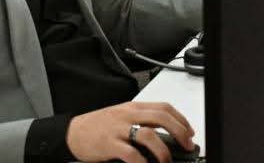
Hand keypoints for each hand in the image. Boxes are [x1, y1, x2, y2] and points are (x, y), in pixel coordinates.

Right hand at [66, 101, 196, 162]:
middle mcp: (128, 115)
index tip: (190, 131)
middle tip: (187, 145)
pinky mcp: (110, 144)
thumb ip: (141, 122)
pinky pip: (131, 154)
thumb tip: (166, 136)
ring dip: (163, 151)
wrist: (73, 133)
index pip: (164, 107)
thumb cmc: (97, 126)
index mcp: (133, 108)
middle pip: (161, 117)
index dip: (181, 119)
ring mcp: (119, 129)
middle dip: (179, 132)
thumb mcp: (121, 118)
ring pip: (149, 135)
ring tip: (167, 161)